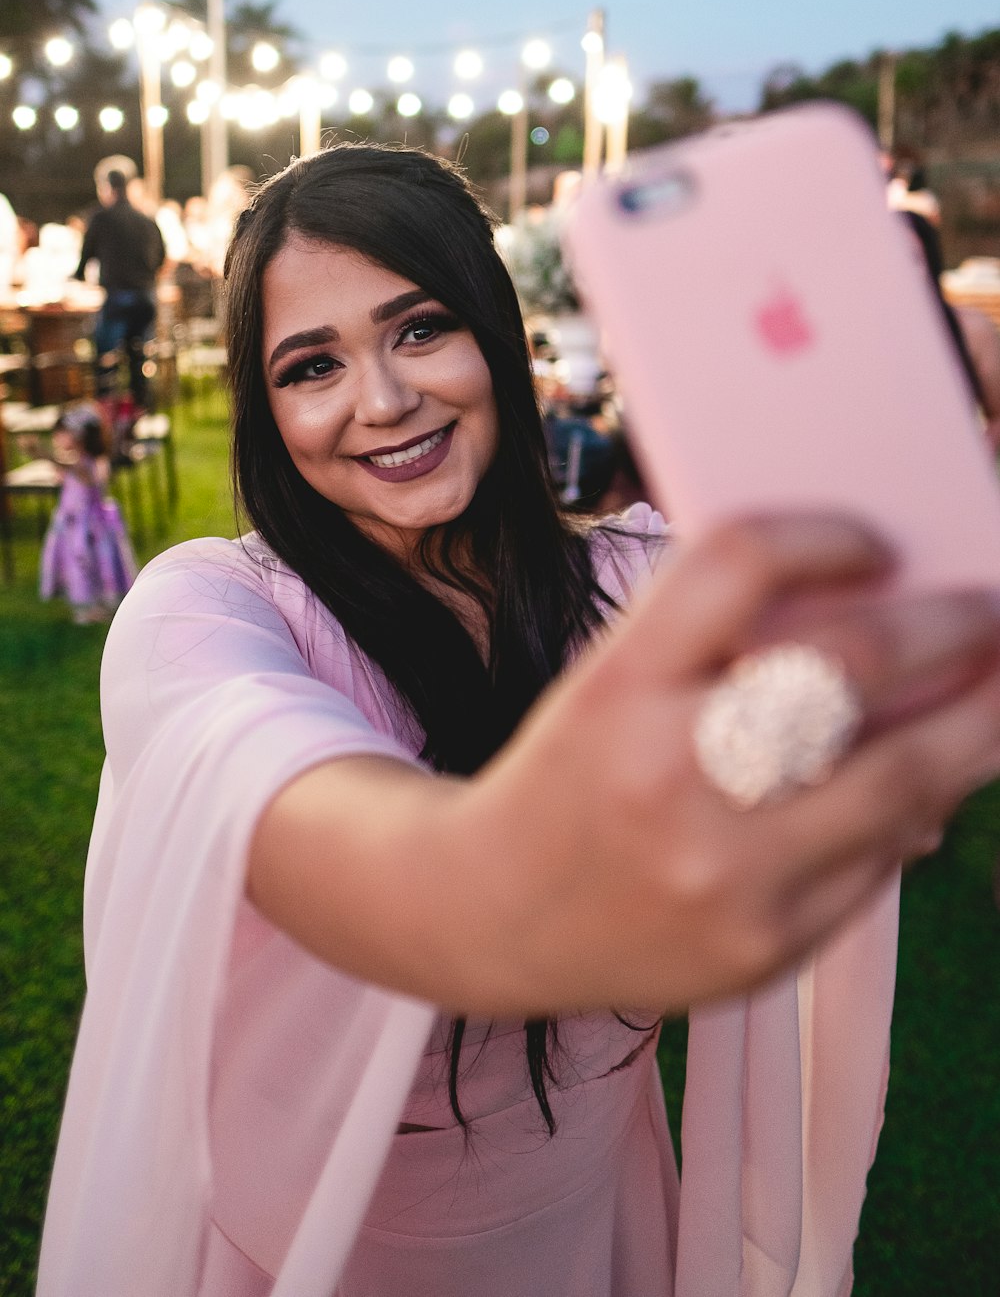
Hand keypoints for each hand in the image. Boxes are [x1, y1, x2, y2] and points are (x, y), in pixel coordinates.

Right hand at [454, 513, 999, 1014]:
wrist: (493, 914)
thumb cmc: (573, 773)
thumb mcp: (610, 679)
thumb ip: (714, 638)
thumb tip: (878, 607)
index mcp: (617, 684)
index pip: (738, 564)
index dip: (825, 535)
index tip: (875, 540)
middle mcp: (667, 773)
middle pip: (848, 667)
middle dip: (947, 625)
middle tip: (985, 607)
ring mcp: (722, 871)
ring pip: (902, 777)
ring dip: (979, 722)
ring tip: (999, 689)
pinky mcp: (764, 946)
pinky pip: (881, 860)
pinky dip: (919, 809)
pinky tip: (930, 780)